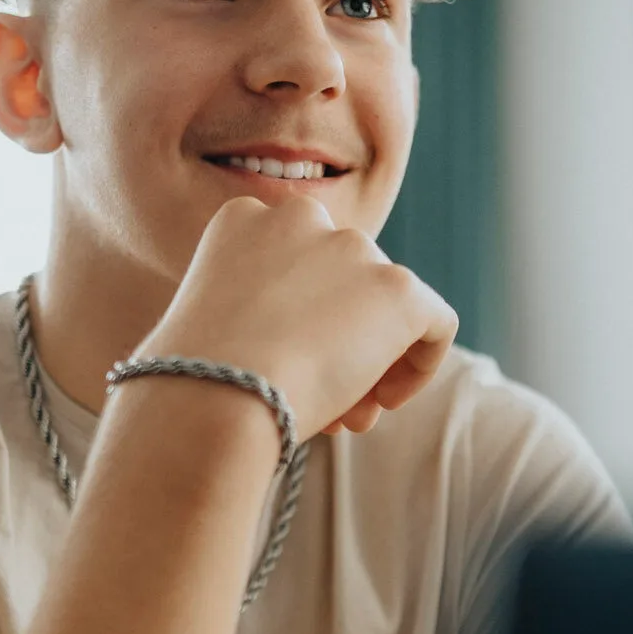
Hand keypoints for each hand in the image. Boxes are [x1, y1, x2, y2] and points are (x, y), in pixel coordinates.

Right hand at [135, 196, 456, 438]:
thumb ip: (262, 312)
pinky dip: (421, 362)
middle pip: (345, 284)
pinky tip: (388, 402)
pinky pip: (435, 321)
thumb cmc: (196, 381)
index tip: (289, 366)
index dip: (304, 320)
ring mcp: (354, 249)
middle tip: (331, 401)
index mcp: (246, 219)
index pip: (299, 264)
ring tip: (350, 416)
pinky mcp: (398, 287)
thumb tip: (317, 345)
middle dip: (343, 343)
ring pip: (385, 307)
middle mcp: (302, 218)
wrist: (214, 395)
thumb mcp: (214, 325)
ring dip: (372, 361)